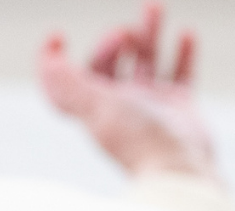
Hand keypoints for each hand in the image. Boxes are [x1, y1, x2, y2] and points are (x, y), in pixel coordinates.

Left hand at [39, 3, 220, 181]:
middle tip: (126, 35)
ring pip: (147, 60)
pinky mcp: (180, 109)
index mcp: (94, 106)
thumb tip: (47, 61)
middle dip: (114, 41)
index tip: (59, 36)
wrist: (183, 171)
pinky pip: (181, 74)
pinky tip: (187, 32)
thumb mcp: (96, 108)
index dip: (53, 57)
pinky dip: (184, 53)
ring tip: (156, 6)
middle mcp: (121, 105)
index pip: (66, 78)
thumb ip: (67, 84)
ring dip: (150, 32)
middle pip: (108, 62)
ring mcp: (153, 106)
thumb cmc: (139, 141)